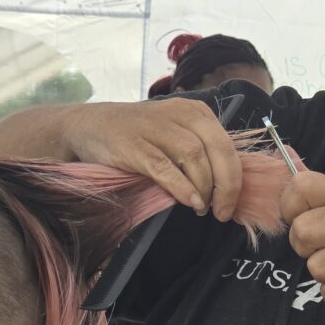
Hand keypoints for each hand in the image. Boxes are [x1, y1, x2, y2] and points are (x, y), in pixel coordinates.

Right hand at [66, 99, 242, 220]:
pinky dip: (181, 187)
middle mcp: (179, 114)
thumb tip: (227, 189)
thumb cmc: (138, 136)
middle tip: (222, 212)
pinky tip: (189, 202)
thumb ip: (200, 153)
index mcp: (195, 112)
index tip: (232, 204)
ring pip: (194, 157)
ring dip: (203, 188)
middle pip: (217, 149)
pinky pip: (165, 167)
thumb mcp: (174, 135)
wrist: (89, 126)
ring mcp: (155, 127)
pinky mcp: (134, 144)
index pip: (227, 145)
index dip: (235, 178)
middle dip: (226, 185)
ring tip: (201, 209)